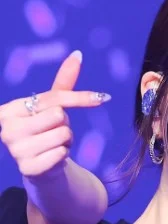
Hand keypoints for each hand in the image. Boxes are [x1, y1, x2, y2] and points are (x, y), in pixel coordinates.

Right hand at [0, 51, 110, 179]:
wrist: (41, 167)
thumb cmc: (45, 130)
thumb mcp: (52, 106)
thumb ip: (63, 82)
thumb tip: (78, 54)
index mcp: (9, 110)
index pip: (53, 98)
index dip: (79, 98)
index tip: (103, 98)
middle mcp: (7, 129)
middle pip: (59, 116)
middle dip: (64, 125)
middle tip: (53, 132)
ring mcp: (15, 150)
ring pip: (62, 134)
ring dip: (66, 141)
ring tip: (53, 145)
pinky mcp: (28, 168)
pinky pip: (61, 153)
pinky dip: (63, 155)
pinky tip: (52, 158)